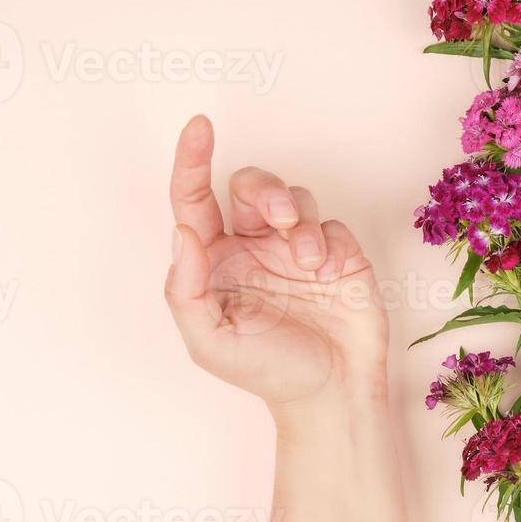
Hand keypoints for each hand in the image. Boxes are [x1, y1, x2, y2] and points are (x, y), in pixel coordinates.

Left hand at [164, 115, 387, 412]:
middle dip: (263, 190)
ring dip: (298, 220)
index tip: (199, 127)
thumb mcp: (209, 341)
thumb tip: (182, 232)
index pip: (195, 199)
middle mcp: (254, 248)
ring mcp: (296, 249)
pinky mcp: (338, 254)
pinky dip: (326, 240)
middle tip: (276, 218)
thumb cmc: (267, 372)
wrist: (332, 395)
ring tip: (307, 262)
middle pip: (250, 185)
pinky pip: (330, 222)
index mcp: (215, 262)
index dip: (192, 160)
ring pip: (293, 196)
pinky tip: (326, 272)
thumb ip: (186, 288)